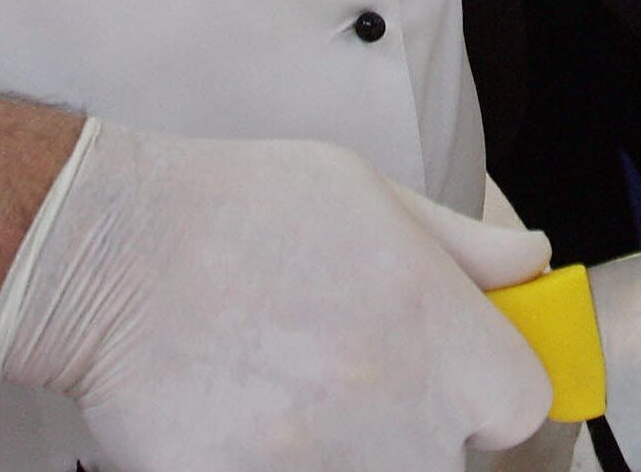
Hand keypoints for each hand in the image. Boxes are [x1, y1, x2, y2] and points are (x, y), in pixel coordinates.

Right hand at [0, 122, 553, 468]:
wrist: (110, 251)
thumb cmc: (234, 213)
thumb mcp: (372, 195)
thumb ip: (466, 247)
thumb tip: (529, 264)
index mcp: (437, 330)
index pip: (521, 407)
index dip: (492, 396)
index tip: (461, 386)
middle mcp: (395, 407)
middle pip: (446, 461)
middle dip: (416, 433)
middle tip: (354, 388)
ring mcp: (324, 464)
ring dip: (350, 454)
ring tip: (294, 401)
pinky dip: (283, 467)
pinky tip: (253, 428)